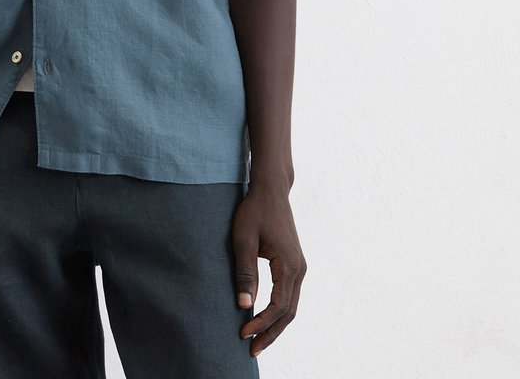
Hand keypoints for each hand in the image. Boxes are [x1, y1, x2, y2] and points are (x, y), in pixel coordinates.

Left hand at [232, 180, 306, 358]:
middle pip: (288, 312)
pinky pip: (289, 295)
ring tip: (257, 341)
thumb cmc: (254, 211)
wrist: (271, 190)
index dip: (261, 323)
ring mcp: (299, 267)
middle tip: (251, 351)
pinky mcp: (294, 264)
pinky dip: (278, 312)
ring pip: (291, 306)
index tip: (242, 334)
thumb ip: (245, 272)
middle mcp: (299, 269)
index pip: (278, 306)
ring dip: (275, 325)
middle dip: (270, 333)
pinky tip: (264, 319)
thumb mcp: (243, 240)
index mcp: (289, 265)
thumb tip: (243, 306)